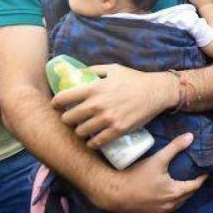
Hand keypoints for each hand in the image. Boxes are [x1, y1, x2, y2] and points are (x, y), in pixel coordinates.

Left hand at [54, 65, 173, 148]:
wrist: (156, 92)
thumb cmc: (135, 79)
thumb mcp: (113, 69)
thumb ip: (95, 70)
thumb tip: (80, 72)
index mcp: (94, 88)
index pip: (63, 98)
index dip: (56, 103)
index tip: (57, 106)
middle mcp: (98, 104)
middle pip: (68, 118)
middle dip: (67, 119)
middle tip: (71, 119)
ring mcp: (107, 119)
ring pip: (80, 132)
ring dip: (79, 132)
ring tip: (82, 130)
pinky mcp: (118, 130)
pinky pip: (96, 142)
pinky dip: (92, 143)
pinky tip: (92, 141)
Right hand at [98, 133, 208, 212]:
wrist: (114, 193)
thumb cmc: (137, 175)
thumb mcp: (158, 159)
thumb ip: (175, 147)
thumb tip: (191, 136)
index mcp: (174, 192)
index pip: (195, 186)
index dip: (201, 178)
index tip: (205, 172)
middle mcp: (169, 206)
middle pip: (187, 196)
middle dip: (192, 188)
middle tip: (194, 179)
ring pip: (176, 206)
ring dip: (180, 198)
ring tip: (180, 188)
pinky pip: (163, 211)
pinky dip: (167, 205)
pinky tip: (164, 198)